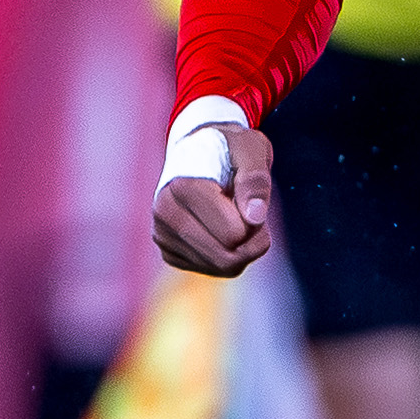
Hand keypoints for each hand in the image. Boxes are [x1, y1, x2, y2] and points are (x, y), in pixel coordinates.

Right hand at [152, 121, 276, 276]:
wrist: (199, 152)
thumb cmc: (229, 148)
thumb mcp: (250, 149)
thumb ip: (256, 179)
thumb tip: (254, 217)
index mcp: (182, 186)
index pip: (233, 235)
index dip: (255, 221)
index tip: (250, 197)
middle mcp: (165, 213)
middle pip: (226, 258)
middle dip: (250, 241)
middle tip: (251, 213)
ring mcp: (163, 235)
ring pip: (221, 267)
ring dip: (241, 249)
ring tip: (236, 217)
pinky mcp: (168, 251)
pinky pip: (211, 270)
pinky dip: (227, 255)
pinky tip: (222, 230)